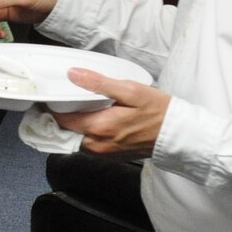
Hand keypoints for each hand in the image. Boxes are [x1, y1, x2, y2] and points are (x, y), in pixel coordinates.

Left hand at [50, 70, 171, 158]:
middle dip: (61, 115)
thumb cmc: (158, 111)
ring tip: (77, 108)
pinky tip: (92, 120)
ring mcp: (102, 153)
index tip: (53, 94)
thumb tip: (73, 74)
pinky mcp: (109, 156)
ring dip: (72, 125)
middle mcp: (96, 145)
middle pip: (64, 130)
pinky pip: (87, 145)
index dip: (53, 105)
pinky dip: (84, 133)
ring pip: (74, 139)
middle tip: (63, 98)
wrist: (179, 135)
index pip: (60, 118)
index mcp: (99, 127)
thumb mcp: (130, 90)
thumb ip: (99, 84)